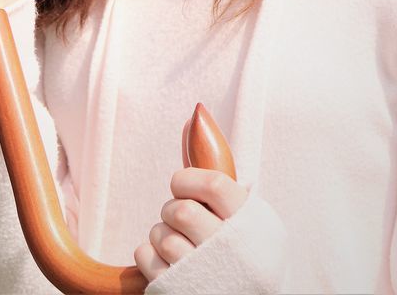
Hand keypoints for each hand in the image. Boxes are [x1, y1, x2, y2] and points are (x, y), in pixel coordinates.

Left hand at [134, 168, 248, 283]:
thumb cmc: (242, 254)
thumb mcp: (246, 218)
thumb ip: (219, 179)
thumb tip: (196, 119)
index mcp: (251, 228)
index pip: (214, 186)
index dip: (189, 180)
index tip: (181, 185)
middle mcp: (230, 254)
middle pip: (183, 211)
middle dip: (172, 209)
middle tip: (181, 220)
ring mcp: (204, 277)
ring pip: (161, 235)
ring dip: (161, 233)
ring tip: (178, 243)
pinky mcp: (177, 291)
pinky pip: (145, 255)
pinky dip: (148, 253)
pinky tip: (166, 261)